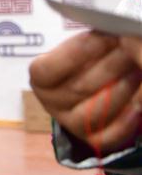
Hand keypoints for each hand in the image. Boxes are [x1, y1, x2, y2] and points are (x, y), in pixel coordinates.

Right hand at [30, 32, 141, 154]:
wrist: (104, 79)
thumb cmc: (94, 57)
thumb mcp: (91, 44)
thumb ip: (99, 39)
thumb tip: (120, 35)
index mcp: (42, 78)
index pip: (47, 71)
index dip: (75, 53)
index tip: (105, 36)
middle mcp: (52, 103)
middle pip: (78, 88)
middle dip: (111, 66)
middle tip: (131, 47)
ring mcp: (73, 123)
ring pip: (95, 113)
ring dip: (122, 89)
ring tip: (138, 68)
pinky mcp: (95, 139)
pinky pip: (109, 136)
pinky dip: (127, 120)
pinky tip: (139, 104)